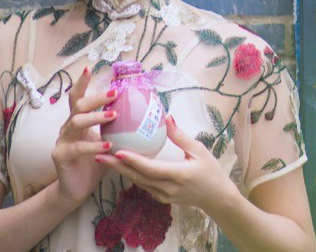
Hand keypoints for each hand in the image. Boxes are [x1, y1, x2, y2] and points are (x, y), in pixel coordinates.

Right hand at [51, 65, 118, 208]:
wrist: (75, 190)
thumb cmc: (93, 164)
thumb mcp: (107, 143)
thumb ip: (117, 130)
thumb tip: (144, 117)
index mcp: (77, 122)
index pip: (77, 98)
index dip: (82, 83)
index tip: (90, 68)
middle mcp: (67, 128)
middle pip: (78, 105)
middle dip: (96, 97)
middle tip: (114, 94)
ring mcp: (62, 141)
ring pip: (76, 122)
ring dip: (96, 117)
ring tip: (114, 116)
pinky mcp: (60, 156)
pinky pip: (76, 147)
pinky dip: (93, 145)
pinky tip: (108, 146)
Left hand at [97, 115, 238, 213]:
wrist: (217, 198)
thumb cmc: (211, 171)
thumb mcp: (199, 150)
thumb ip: (180, 136)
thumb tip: (167, 117)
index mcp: (178, 175)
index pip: (150, 168)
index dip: (132, 160)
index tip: (117, 151)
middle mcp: (167, 188)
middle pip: (138, 177)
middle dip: (117, 166)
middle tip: (98, 155)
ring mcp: (163, 195)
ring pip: (138, 182)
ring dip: (120, 171)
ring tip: (103, 159)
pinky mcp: (161, 198)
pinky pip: (143, 185)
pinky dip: (131, 175)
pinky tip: (121, 166)